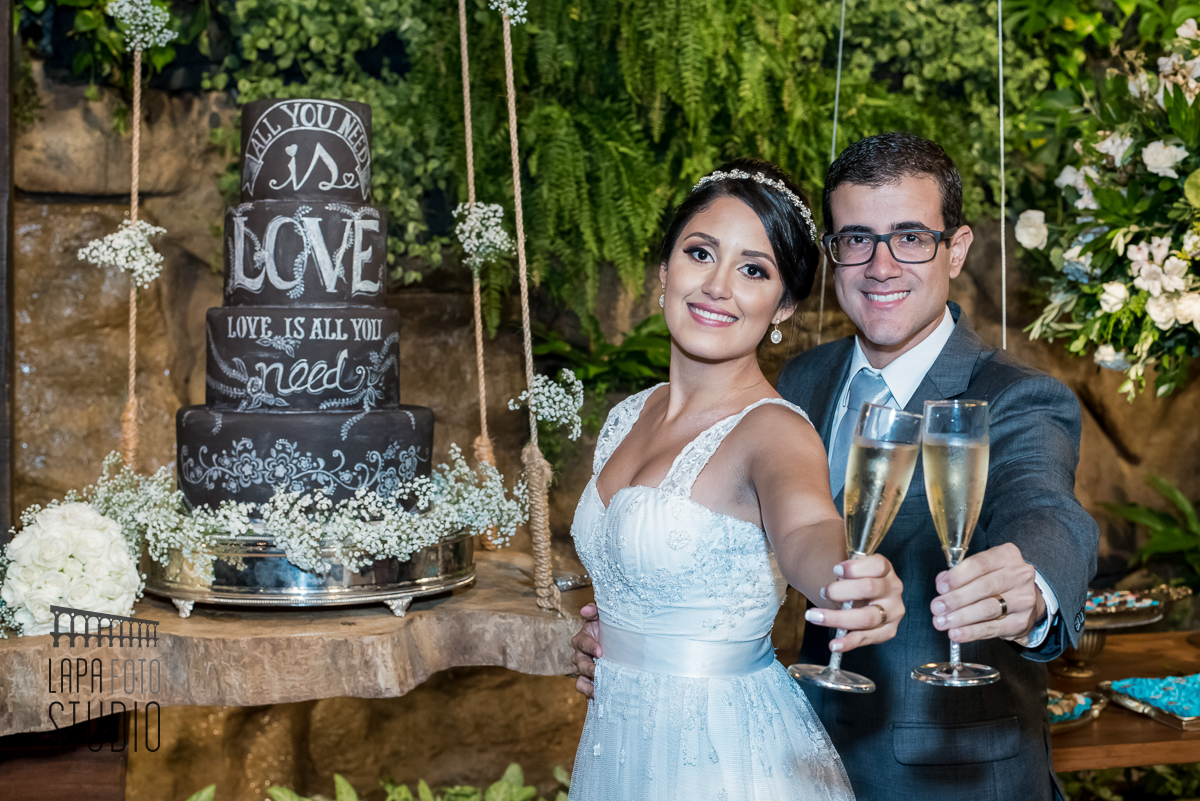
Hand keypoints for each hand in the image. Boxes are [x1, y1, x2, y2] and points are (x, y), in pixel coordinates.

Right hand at [569, 603, 601, 698]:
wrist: (619, 642)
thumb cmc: (608, 628)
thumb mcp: (602, 616)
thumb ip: (594, 610)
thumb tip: (585, 610)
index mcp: (582, 639)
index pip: (582, 643)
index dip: (590, 647)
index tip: (600, 651)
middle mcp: (581, 656)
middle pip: (581, 664)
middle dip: (590, 669)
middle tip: (600, 672)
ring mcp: (585, 671)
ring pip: (581, 681)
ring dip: (589, 686)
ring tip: (599, 691)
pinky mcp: (591, 682)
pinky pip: (586, 691)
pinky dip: (591, 695)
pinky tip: (600, 699)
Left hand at [803, 554, 904, 652]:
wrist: (867, 599)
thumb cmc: (857, 582)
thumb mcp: (854, 572)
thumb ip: (846, 573)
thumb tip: (836, 575)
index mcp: (886, 570)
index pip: (877, 565)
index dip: (855, 568)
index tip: (836, 570)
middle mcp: (893, 589)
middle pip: (868, 588)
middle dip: (840, 591)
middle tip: (823, 592)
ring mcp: (893, 611)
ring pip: (866, 617)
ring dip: (837, 618)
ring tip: (815, 617)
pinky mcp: (889, 631)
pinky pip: (867, 638)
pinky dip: (849, 642)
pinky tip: (834, 645)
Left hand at [931, 542, 1046, 643]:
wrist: (1028, 599)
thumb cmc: (998, 580)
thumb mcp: (982, 569)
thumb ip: (961, 574)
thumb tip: (941, 583)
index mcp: (1007, 556)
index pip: (979, 564)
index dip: (957, 576)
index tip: (940, 587)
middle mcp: (1019, 575)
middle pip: (983, 587)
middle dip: (956, 599)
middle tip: (937, 607)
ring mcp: (1024, 599)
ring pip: (988, 609)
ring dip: (961, 617)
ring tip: (942, 622)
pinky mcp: (1022, 622)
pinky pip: (993, 628)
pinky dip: (971, 632)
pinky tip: (957, 633)